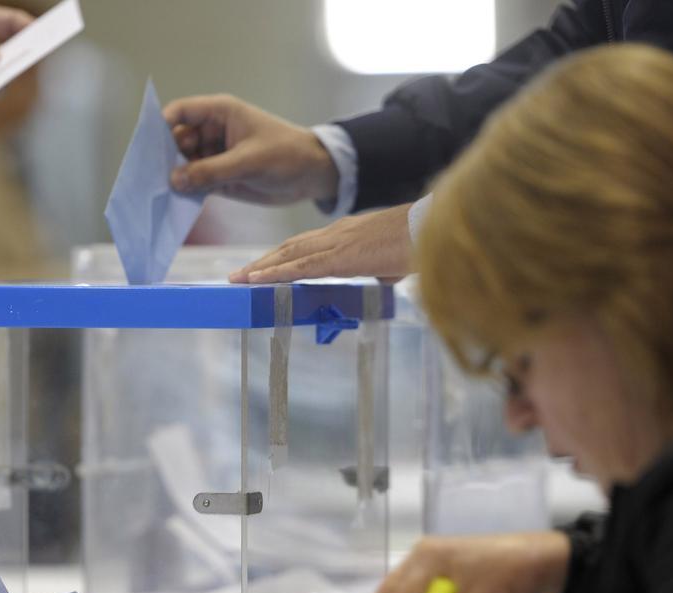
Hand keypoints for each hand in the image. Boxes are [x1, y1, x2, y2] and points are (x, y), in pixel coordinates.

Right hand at [164, 95, 338, 203]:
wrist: (313, 175)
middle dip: (163, 158)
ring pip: (183, 164)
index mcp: (219, 113)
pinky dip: (185, 191)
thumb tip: (173, 180)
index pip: (180, 112)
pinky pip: (194, 182)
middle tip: (149, 178)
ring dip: (173, 178)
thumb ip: (211, 171)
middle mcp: (211, 132)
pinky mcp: (218, 177)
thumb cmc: (287, 155)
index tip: (147, 148)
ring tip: (157, 194)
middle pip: (175, 140)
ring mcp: (214, 155)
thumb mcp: (249, 162)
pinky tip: (173, 203)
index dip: (161, 126)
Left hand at [229, 203, 412, 282]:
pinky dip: (275, 273)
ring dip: (261, 267)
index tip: (263, 266)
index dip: (282, 256)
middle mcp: (336, 234)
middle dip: (263, 261)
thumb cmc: (422, 245)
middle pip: (290, 247)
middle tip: (238, 274)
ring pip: (289, 254)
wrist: (435, 230)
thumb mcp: (394, 262)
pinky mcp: (341, 257)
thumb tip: (381, 282)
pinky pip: (301, 266)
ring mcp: (337, 243)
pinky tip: (256, 280)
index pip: (306, 245)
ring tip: (238, 279)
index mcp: (348, 234)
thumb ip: (381, 271)